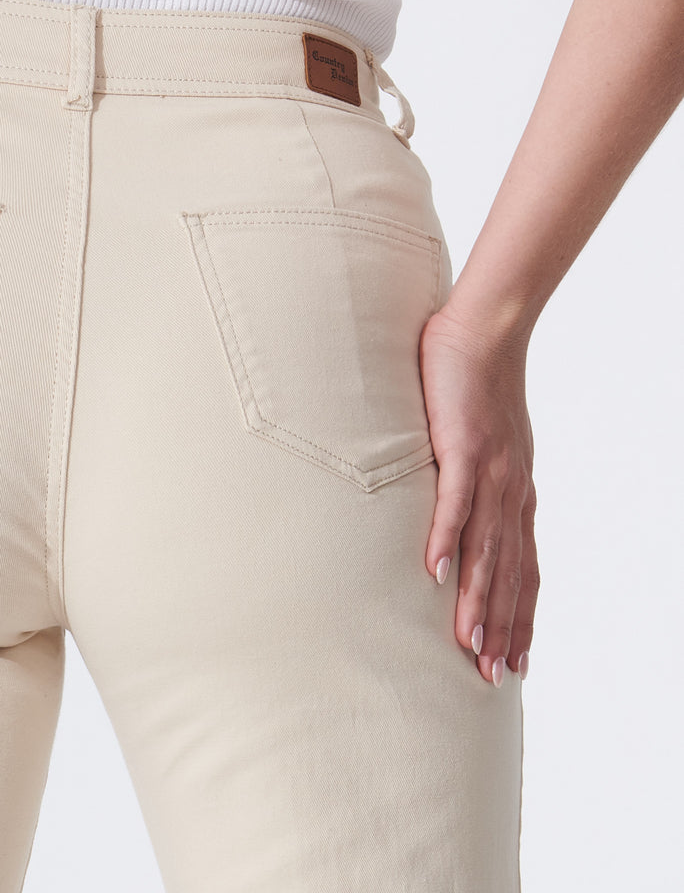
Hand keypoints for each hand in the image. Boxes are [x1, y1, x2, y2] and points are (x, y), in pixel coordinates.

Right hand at [418, 304, 540, 685]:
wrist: (483, 334)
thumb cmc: (478, 389)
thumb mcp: (485, 447)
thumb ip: (478, 486)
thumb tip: (460, 522)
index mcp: (518, 494)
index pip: (525, 568)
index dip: (522, 616)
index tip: (518, 661)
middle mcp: (512, 491)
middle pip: (510, 571)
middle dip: (504, 625)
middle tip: (494, 676)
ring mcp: (490, 471)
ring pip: (486, 547)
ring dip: (477, 597)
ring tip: (468, 642)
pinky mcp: (462, 447)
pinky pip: (455, 501)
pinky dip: (445, 538)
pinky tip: (433, 574)